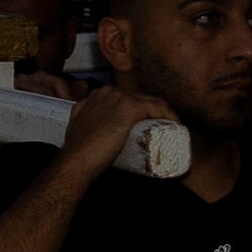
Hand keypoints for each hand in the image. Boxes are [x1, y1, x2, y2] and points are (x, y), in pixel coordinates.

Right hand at [59, 75, 176, 182]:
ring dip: (163, 114)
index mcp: (97, 96)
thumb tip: (92, 131)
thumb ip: (82, 122)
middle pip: (140, 100)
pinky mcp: (130, 107)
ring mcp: (119, 97)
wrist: (77, 160)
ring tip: (169, 131)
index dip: (141, 113)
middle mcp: (108, 91)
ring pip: (150, 102)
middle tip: (160, 132)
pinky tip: (175, 124)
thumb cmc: (77, 151)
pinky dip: (169, 115)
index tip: (147, 128)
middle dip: (153, 114)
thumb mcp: (77, 128)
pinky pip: (157, 107)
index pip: (127, 100)